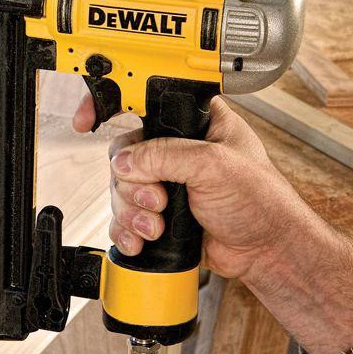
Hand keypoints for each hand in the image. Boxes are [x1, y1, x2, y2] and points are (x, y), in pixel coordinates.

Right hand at [73, 91, 352, 353]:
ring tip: (156, 227)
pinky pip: (125, 216)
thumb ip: (167, 156)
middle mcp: (177, 149)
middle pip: (124, 155)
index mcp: (195, 122)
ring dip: (132, 212)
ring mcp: (167, 182)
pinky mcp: (160, 214)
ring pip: (121, 189)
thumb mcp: (216, 167)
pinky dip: (127, 230)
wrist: (265, 251)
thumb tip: (126, 161)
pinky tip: (141, 241)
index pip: (145, 102)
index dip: (113, 105)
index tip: (87, 120)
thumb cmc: (261, 202)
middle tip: (157, 201)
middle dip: (134, 185)